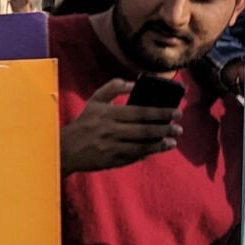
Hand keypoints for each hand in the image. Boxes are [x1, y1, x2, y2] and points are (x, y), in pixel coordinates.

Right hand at [60, 79, 180, 172]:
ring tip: (173, 142)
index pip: (140, 112)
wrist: (66, 149)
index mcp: (108, 114)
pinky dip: (147, 153)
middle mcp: (111, 131)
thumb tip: (134, 84)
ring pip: (142, 146)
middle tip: (179, 128)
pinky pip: (134, 156)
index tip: (176, 112)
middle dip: (165, 129)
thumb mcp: (95, 100)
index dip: (160, 113)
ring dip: (160, 144)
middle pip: (144, 130)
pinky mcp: (112, 160)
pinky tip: (157, 149)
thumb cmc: (84, 123)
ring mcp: (111, 147)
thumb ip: (114, 87)